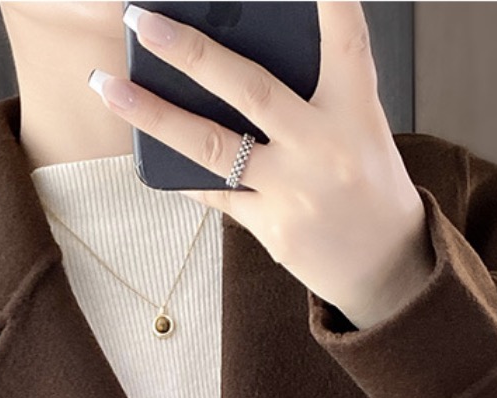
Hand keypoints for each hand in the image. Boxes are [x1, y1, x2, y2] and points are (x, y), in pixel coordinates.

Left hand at [90, 1, 434, 328]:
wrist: (388, 271)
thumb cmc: (368, 185)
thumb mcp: (362, 128)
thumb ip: (316, 92)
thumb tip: (235, 59)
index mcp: (357, 111)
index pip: (342, 39)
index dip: (326, 0)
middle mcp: (325, 147)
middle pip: (251, 89)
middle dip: (192, 51)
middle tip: (141, 20)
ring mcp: (295, 191)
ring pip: (213, 146)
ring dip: (154, 115)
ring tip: (108, 87)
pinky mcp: (273, 228)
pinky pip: (215, 193)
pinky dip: (179, 172)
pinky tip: (145, 153)